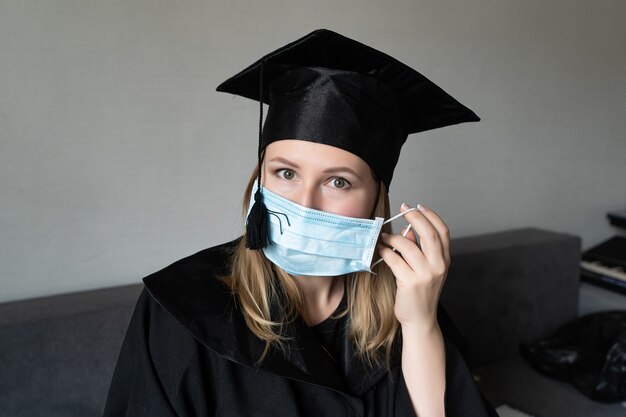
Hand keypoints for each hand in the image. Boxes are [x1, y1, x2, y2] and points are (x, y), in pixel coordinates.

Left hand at [377, 203, 450, 329]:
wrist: (420, 320)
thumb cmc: (420, 293)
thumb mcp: (425, 269)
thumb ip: (418, 249)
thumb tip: (407, 230)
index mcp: (445, 260)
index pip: (443, 231)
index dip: (431, 215)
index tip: (418, 206)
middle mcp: (439, 266)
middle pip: (429, 233)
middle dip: (414, 217)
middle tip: (402, 208)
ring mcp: (425, 274)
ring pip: (407, 245)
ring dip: (393, 237)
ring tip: (384, 236)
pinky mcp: (410, 282)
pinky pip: (394, 259)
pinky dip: (385, 252)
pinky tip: (381, 250)